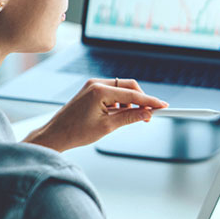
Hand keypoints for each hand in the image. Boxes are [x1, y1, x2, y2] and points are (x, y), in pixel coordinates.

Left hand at [23, 78, 167, 151]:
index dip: (150, 101)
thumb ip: (130, 117)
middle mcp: (96, 84)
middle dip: (141, 100)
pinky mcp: (91, 90)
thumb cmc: (76, 132)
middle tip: (149, 115)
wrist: (55, 134)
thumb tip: (148, 114)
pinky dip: (120, 102)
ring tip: (129, 119)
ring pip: (122, 89)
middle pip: (129, 86)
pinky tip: (118, 115)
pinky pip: (113, 92)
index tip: (164, 106)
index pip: (133, 94)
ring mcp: (93, 85)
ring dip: (130, 102)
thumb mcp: (108, 126)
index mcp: (100, 91)